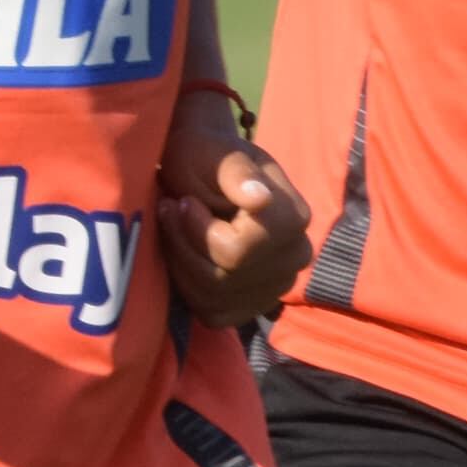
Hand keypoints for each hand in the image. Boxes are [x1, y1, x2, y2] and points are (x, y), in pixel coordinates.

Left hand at [157, 94, 314, 326]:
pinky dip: (189, 286)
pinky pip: (214, 313)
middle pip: (223, 278)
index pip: (236, 251)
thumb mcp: (214, 153)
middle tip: (171, 211)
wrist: (203, 167)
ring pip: (214, 298)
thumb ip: (236, 173)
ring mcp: (279, 283)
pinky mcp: (256, 303)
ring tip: (175, 228)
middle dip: (184, 245)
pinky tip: (186, 254)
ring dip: (182, 262)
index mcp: (293, 217)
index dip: (197, 229)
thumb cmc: (204, 154)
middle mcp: (295, 255)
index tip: (183, 201)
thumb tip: (260, 199)